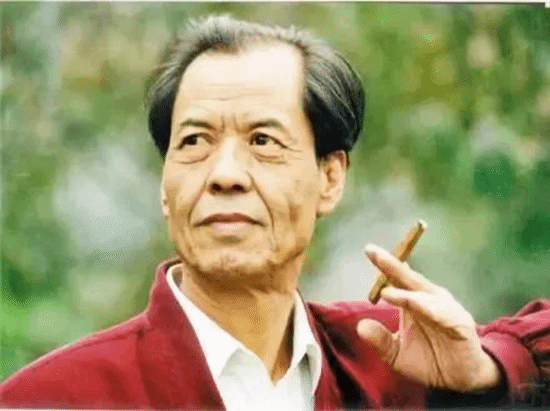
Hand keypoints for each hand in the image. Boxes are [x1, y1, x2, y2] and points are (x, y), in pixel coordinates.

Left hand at [357, 244, 500, 390]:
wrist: (461, 381)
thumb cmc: (429, 361)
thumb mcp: (397, 355)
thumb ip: (380, 341)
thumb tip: (360, 326)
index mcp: (413, 302)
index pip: (397, 279)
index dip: (384, 265)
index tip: (369, 250)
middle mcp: (429, 300)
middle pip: (409, 278)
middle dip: (391, 264)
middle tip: (372, 252)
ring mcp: (445, 309)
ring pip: (424, 296)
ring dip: (406, 293)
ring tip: (386, 292)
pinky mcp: (460, 324)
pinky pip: (444, 314)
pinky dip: (430, 309)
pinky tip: (417, 307)